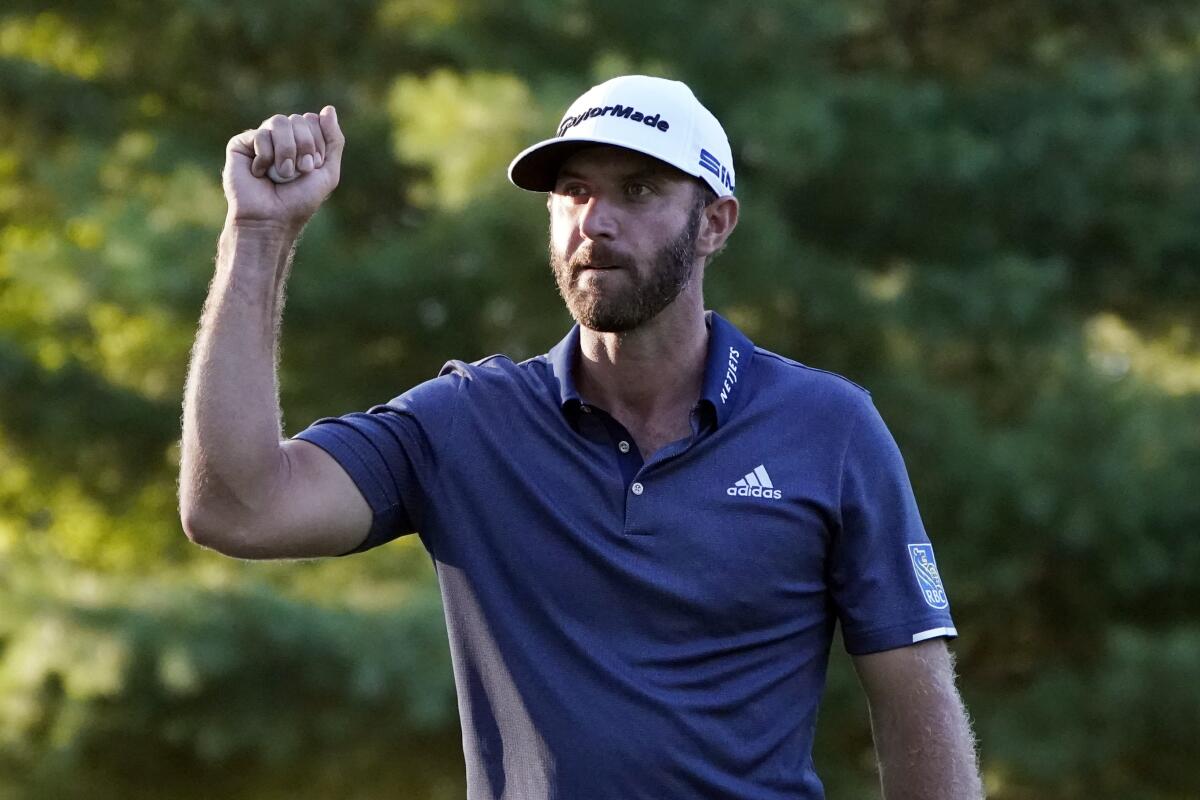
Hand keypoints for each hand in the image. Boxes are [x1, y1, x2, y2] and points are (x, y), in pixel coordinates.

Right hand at [223, 106, 344, 230]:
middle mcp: (281, 138)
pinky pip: (259, 134)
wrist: (271, 219)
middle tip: (298, 172)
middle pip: (298, 119)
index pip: (313, 121)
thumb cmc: (298, 202)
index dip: (316, 143)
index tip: (312, 168)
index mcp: (301, 142)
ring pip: (278, 121)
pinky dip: (266, 157)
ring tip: (282, 173)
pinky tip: (260, 173)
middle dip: (304, 147)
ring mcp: (260, 140)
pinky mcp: (240, 145)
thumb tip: (329, 109)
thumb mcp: (328, 173)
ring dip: (286, 151)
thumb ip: (334, 140)